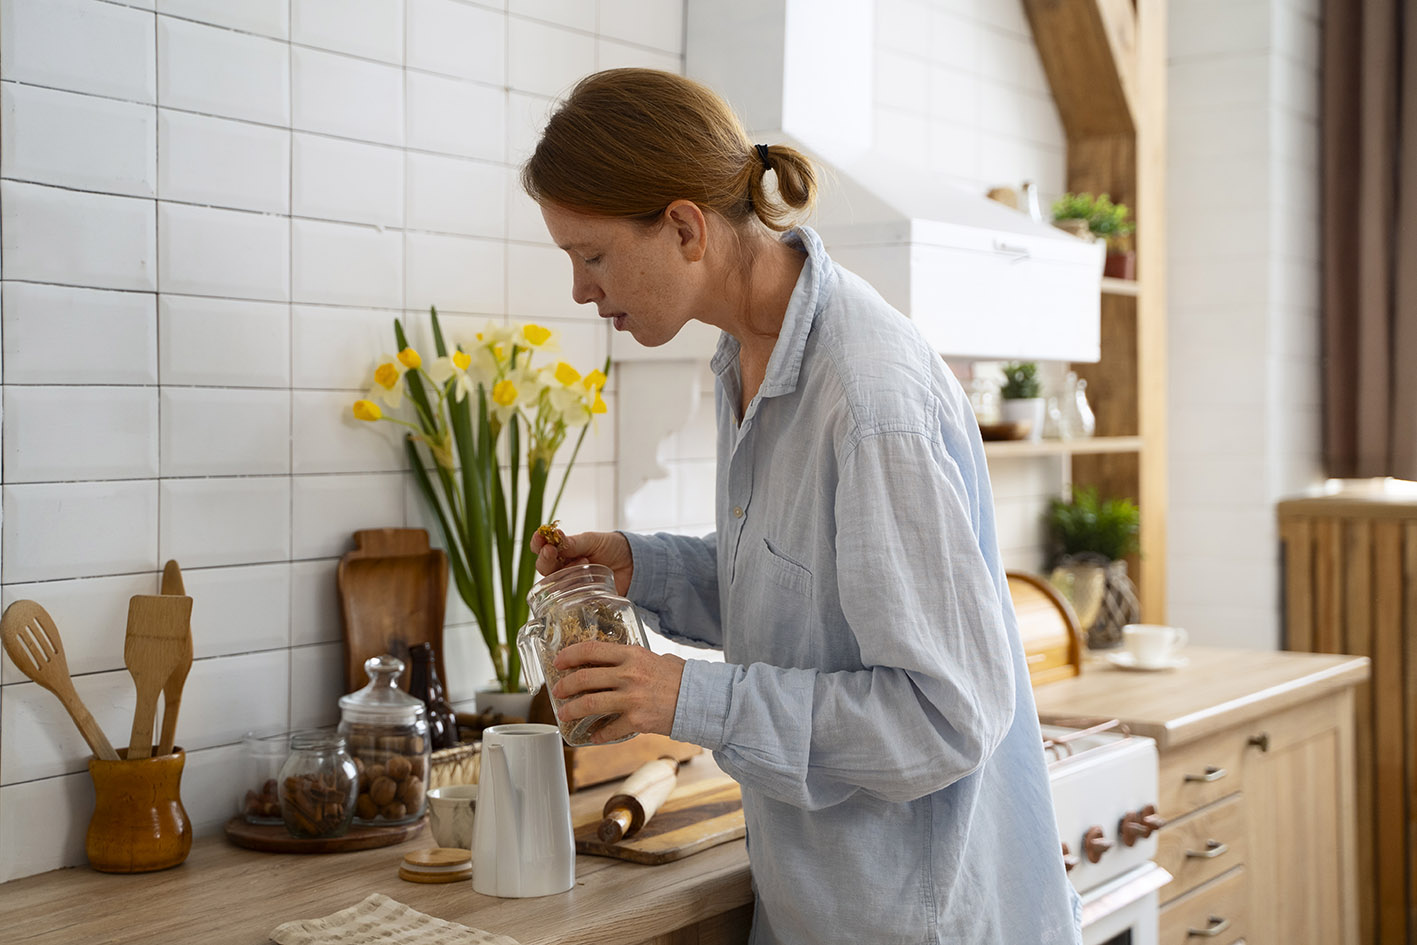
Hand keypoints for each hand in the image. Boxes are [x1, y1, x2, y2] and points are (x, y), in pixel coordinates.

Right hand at [530, 528, 633, 594]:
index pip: (542, 547)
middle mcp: (563, 568)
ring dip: (565, 571)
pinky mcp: (581, 599)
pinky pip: (570, 599)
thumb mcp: (593, 540)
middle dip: (545, 558)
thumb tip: (557, 539)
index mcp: (563, 551)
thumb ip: (575, 542)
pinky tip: (586, 581)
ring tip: (585, 561)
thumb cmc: (612, 548)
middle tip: (551, 550)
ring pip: (555, 583)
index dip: (538, 542)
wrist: (635, 564)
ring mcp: (571, 584)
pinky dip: (575, 590)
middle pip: (544, 567)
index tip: (540, 537)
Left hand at [550, 640, 685, 742]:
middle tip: (557, 691)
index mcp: (632, 655)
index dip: (570, 655)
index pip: (592, 649)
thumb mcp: (655, 658)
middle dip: (565, 686)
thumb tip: (615, 661)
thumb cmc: (681, 678)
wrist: (701, 700)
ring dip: (572, 710)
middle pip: (585, 678)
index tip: (558, 661)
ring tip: (564, 714)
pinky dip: (598, 734)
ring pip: (590, 704)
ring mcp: (631, 698)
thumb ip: (634, 659)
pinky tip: (593, 737)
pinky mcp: (636, 720)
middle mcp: (629, 674)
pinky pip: (609, 729)